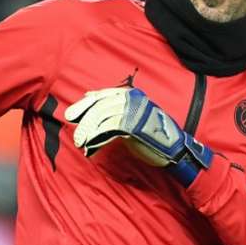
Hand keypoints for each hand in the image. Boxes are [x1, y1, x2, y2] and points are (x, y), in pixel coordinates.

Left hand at [64, 87, 212, 185]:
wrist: (174, 149)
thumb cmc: (151, 134)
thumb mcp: (133, 116)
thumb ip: (114, 108)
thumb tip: (90, 97)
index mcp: (131, 95)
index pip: (103, 95)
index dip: (86, 103)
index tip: (72, 112)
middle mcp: (132, 100)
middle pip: (100, 106)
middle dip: (83, 116)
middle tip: (71, 125)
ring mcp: (132, 112)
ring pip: (101, 118)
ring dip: (87, 131)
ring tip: (80, 142)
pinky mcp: (132, 126)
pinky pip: (107, 130)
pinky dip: (96, 139)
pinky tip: (90, 147)